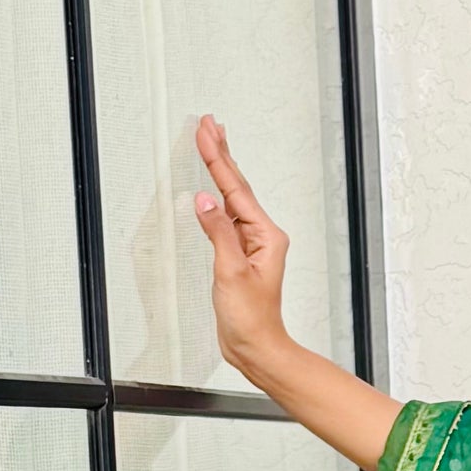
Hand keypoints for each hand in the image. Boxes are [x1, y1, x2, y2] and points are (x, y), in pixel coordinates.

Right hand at [186, 114, 398, 469]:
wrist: (255, 347)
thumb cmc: (251, 319)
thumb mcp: (231, 273)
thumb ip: (218, 233)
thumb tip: (206, 201)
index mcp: (265, 236)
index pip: (235, 188)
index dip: (218, 158)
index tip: (206, 131)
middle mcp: (262, 236)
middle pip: (237, 186)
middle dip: (221, 154)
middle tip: (209, 124)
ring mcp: (252, 245)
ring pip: (232, 198)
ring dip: (221, 171)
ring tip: (212, 143)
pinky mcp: (239, 256)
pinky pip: (226, 217)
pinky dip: (217, 198)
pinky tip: (212, 189)